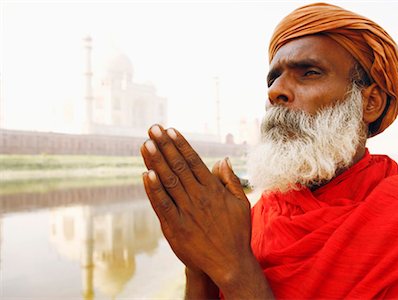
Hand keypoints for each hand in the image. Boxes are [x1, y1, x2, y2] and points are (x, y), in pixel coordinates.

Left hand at [140, 124, 251, 286]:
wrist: (230, 263)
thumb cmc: (237, 232)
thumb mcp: (241, 203)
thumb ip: (230, 180)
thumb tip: (223, 159)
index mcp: (214, 189)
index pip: (194, 161)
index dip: (180, 144)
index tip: (170, 130)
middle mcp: (199, 197)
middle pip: (178, 166)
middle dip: (164, 145)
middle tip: (153, 128)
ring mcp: (187, 212)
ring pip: (168, 181)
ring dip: (156, 161)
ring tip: (146, 143)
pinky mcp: (176, 227)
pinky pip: (162, 204)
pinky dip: (153, 189)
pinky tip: (146, 173)